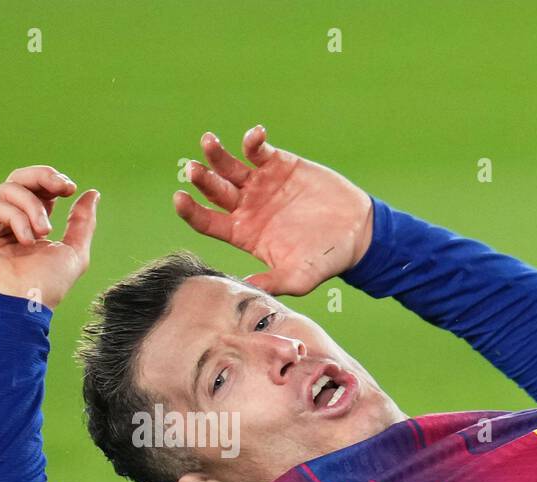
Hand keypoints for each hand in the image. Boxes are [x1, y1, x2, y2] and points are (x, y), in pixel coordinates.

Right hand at [0, 165, 98, 308]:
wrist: (19, 308)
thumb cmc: (45, 288)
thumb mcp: (74, 252)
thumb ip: (83, 222)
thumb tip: (92, 193)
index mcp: (28, 228)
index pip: (37, 191)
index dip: (52, 182)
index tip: (71, 189)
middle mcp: (5, 225)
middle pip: (19, 179)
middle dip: (44, 176)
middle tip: (62, 187)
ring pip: (9, 189)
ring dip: (34, 207)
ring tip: (43, 232)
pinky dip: (17, 218)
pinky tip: (24, 240)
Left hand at [173, 126, 372, 295]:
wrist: (357, 233)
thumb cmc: (325, 261)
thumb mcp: (297, 278)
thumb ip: (271, 282)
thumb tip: (244, 290)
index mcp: (242, 233)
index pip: (207, 221)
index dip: (191, 211)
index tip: (180, 199)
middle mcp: (246, 208)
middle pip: (214, 191)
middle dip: (203, 179)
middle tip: (194, 170)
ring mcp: (261, 184)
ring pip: (229, 167)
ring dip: (217, 154)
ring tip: (209, 142)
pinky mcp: (280, 165)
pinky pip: (259, 150)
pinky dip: (253, 142)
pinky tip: (254, 136)